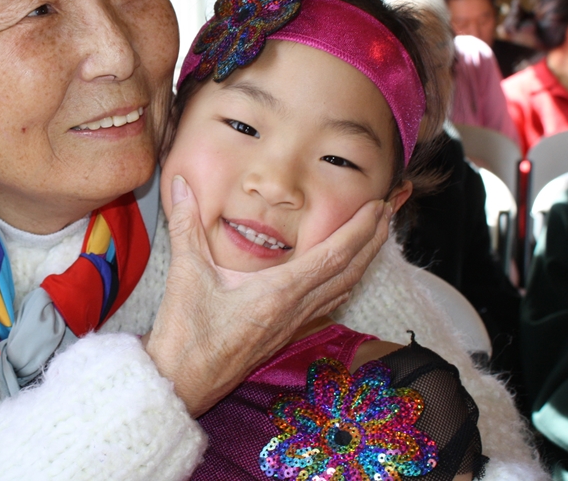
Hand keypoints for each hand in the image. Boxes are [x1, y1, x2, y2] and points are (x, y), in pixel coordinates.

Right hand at [145, 176, 391, 416]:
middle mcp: (294, 310)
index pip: (333, 256)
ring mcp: (292, 325)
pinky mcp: (284, 334)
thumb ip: (186, 224)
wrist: (182, 381)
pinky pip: (326, 305)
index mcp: (278, 293)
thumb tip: (179, 184)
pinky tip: (342, 275)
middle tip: (388, 211)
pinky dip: (343, 283)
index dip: (360, 229)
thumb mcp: (185, 272)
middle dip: (373, 241)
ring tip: (374, 237)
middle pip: (349, 273)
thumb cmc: (185, 334)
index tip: (377, 205)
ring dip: (362, 262)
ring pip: (342, 291)